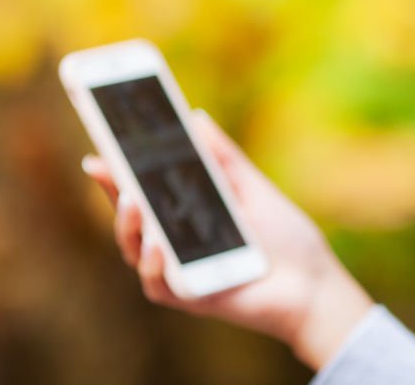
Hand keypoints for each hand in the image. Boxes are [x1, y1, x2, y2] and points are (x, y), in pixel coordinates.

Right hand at [81, 109, 372, 371]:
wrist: (316, 281)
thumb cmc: (285, 237)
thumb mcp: (252, 187)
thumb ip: (224, 157)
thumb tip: (196, 116)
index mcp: (186, 216)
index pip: (142, 192)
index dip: (116, 174)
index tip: (99, 150)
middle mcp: (176, 245)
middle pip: (131, 219)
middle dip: (113, 192)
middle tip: (104, 166)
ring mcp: (181, 273)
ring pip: (135, 252)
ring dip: (128, 226)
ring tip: (133, 201)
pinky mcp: (192, 299)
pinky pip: (158, 284)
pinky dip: (153, 264)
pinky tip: (158, 243)